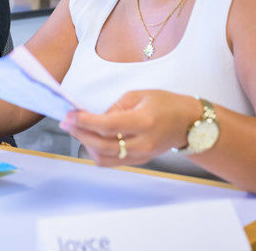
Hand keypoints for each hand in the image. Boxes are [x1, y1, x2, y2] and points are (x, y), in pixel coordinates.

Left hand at [59, 90, 201, 166]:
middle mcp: (141, 143)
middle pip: (101, 145)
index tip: (68, 116)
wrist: (189, 123)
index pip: (107, 126)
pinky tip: (90, 139)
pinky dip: (97, 151)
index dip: (84, 122)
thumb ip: (114, 107)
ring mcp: (141, 156)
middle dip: (79, 133)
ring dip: (85, 144)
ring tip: (76, 129)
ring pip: (104, 158)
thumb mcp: (138, 95)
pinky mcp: (139, 161)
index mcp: (142, 122)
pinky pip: (112, 161)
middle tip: (66, 122)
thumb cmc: (165, 104)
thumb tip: (93, 118)